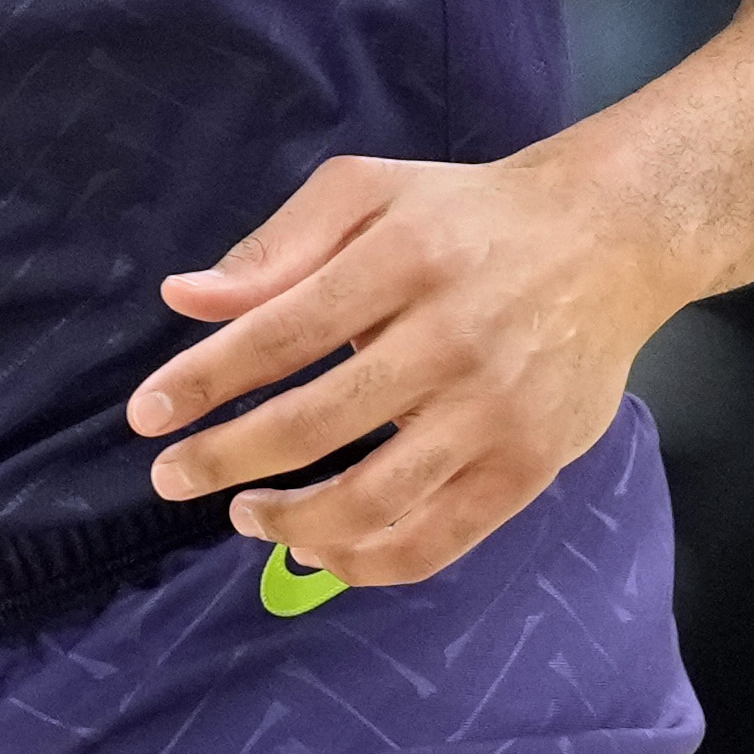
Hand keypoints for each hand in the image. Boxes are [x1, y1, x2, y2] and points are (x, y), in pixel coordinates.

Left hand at [125, 146, 689, 587]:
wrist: (607, 237)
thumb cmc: (464, 213)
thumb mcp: (368, 190)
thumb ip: (276, 246)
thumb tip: (184, 298)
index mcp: (403, 259)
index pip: (283, 333)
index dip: (205, 380)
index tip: (145, 415)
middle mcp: (452, 338)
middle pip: (318, 422)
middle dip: (227, 458)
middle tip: (171, 476)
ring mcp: (497, 410)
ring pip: (377, 498)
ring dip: (293, 522)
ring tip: (246, 517)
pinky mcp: (531, 465)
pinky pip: (440, 540)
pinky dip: (370, 562)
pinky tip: (321, 552)